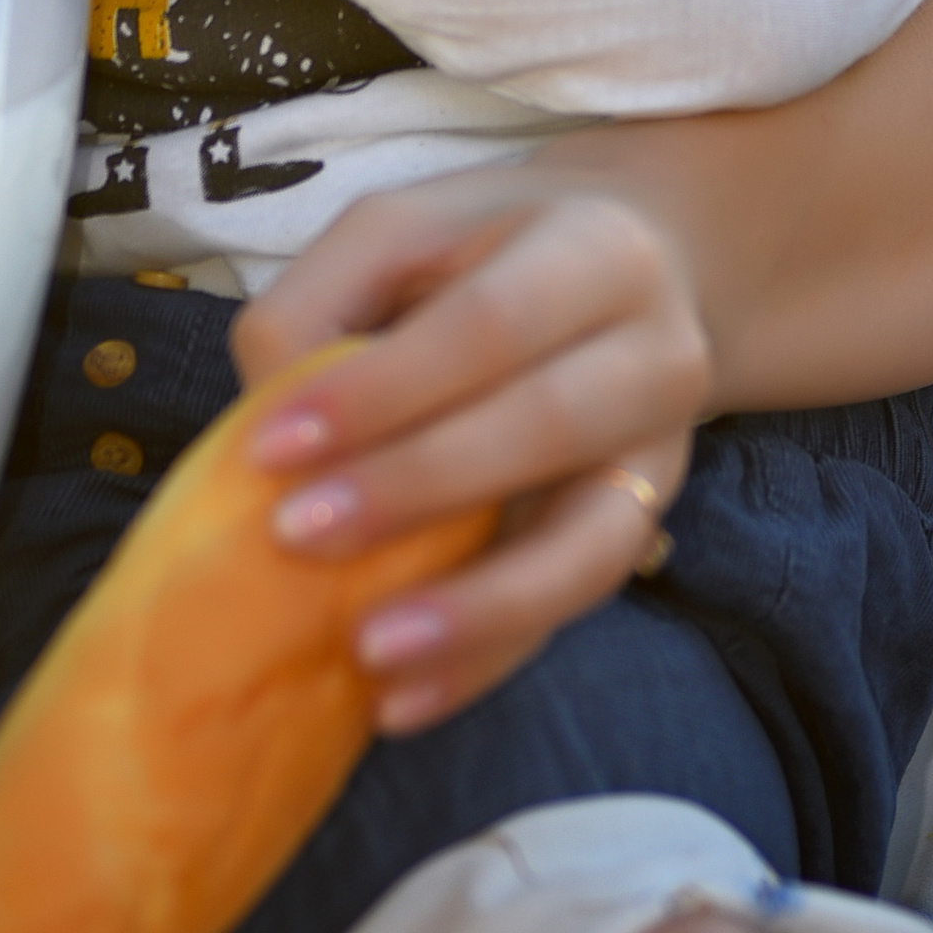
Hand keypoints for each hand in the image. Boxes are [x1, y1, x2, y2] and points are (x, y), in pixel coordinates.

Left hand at [230, 164, 712, 728]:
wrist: (633, 270)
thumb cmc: (483, 253)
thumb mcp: (397, 232)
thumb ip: (322, 301)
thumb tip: (270, 415)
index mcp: (595, 250)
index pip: (488, 325)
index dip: (381, 389)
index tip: (271, 447)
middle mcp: (657, 352)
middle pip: (547, 426)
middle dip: (415, 489)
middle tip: (295, 537)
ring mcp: (662, 455)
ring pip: (588, 545)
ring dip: (474, 608)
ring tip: (368, 654)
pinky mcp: (641, 534)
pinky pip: (569, 611)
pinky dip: (486, 660)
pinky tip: (405, 700)